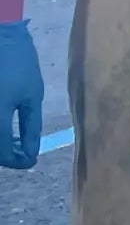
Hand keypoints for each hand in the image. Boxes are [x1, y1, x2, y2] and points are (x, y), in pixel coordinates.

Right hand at [0, 20, 43, 170]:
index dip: (18, 162)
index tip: (31, 161)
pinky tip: (3, 125)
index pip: (3, 155)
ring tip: (13, 139)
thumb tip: (30, 152)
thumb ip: (31, 127)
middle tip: (23, 150)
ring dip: (0, 142)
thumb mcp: (31, 94)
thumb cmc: (17, 62)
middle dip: (6, 154)